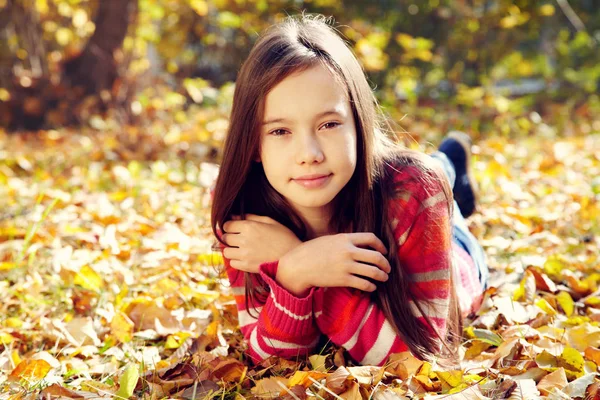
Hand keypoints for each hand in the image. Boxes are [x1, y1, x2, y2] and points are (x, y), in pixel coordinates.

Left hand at [221, 214, 301, 272]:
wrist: (293, 258)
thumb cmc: (284, 237)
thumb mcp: (270, 222)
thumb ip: (252, 217)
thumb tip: (234, 216)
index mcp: (250, 227)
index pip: (227, 225)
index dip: (230, 226)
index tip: (234, 228)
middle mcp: (244, 240)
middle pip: (225, 238)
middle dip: (230, 237)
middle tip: (238, 239)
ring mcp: (244, 254)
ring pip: (226, 251)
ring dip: (231, 249)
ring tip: (240, 249)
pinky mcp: (247, 266)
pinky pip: (232, 263)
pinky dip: (236, 260)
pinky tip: (245, 258)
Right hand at [276, 233, 390, 295]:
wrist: (298, 266)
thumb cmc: (311, 252)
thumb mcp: (329, 240)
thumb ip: (345, 241)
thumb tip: (360, 245)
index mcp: (345, 238)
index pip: (371, 238)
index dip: (381, 245)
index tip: (384, 252)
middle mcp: (348, 251)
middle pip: (376, 256)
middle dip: (385, 264)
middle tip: (388, 268)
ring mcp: (346, 266)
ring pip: (373, 271)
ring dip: (382, 276)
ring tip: (383, 278)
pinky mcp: (343, 280)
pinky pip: (364, 284)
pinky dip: (371, 286)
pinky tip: (372, 287)